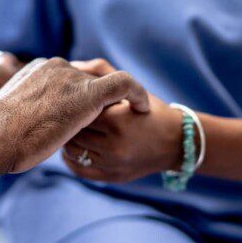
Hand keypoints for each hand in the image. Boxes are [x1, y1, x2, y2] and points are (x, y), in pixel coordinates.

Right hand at [0, 58, 150, 172]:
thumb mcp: (11, 118)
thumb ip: (27, 113)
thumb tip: (26, 125)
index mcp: (39, 69)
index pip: (69, 77)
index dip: (81, 94)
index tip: (89, 113)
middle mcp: (56, 67)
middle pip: (88, 78)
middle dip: (101, 96)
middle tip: (118, 116)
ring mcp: (71, 78)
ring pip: (105, 83)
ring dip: (118, 100)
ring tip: (132, 114)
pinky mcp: (87, 94)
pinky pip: (124, 84)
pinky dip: (137, 93)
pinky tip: (143, 109)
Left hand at [62, 59, 182, 182]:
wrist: (176, 142)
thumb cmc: (150, 110)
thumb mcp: (131, 88)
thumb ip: (102, 72)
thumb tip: (72, 65)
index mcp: (118, 120)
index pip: (79, 110)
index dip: (73, 103)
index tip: (71, 99)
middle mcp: (115, 145)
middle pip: (73, 132)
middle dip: (68, 122)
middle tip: (65, 114)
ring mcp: (113, 165)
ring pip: (72, 152)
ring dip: (68, 140)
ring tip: (70, 130)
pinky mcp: (112, 177)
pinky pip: (79, 170)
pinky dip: (72, 159)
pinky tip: (75, 148)